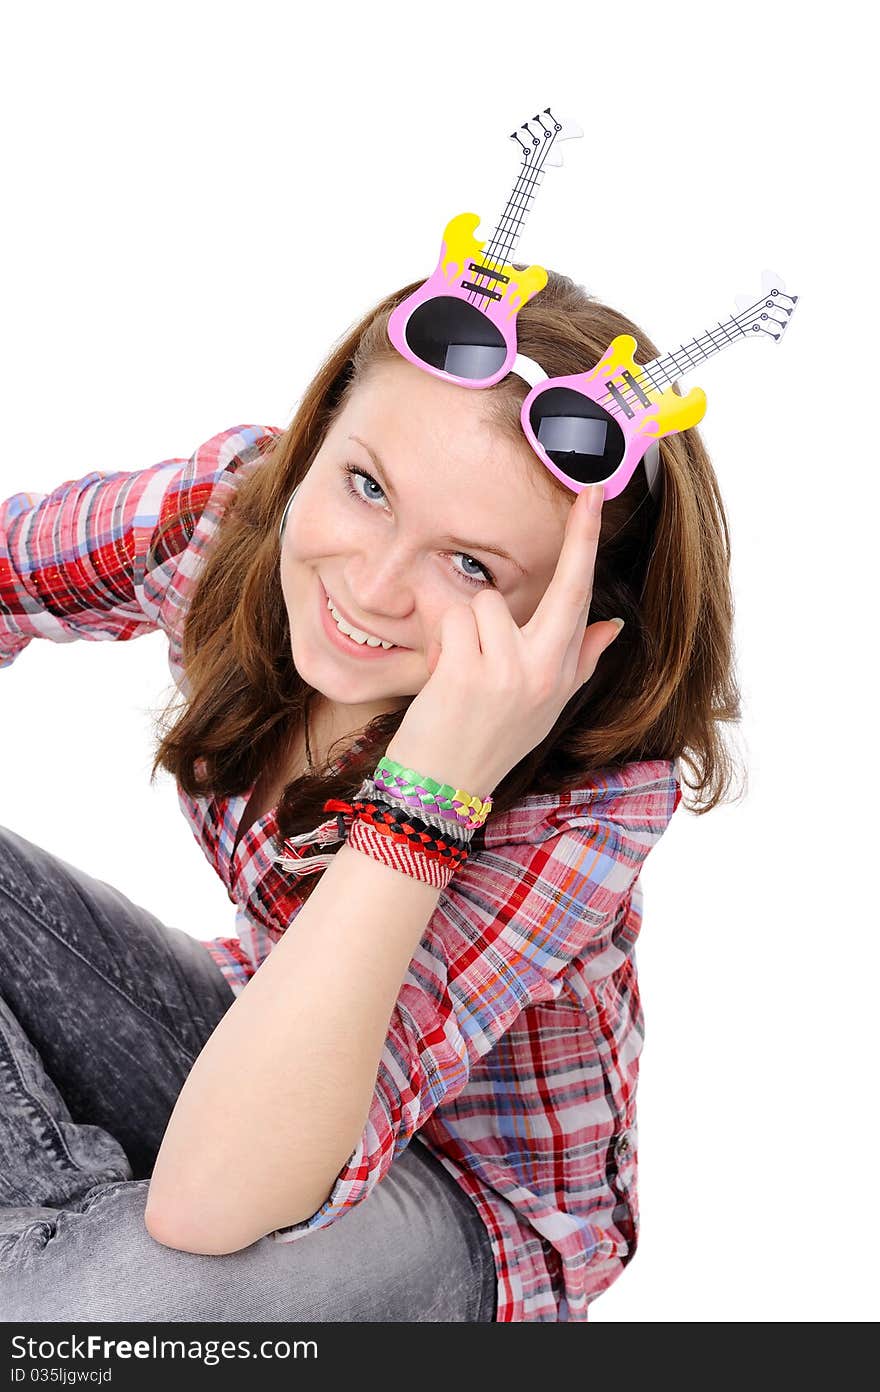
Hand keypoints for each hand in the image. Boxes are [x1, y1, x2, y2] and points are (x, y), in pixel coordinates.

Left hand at [384, 484, 621, 796]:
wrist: (441, 788)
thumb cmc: (487, 741)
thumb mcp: (544, 708)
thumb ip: (578, 662)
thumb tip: (612, 626)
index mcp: (561, 676)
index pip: (584, 602)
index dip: (589, 547)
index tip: (595, 499)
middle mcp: (544, 673)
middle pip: (565, 590)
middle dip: (579, 536)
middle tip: (589, 490)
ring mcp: (508, 672)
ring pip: (484, 603)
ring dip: (463, 628)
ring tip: (458, 668)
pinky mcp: (467, 671)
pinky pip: (453, 621)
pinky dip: (440, 643)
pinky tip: (440, 677)